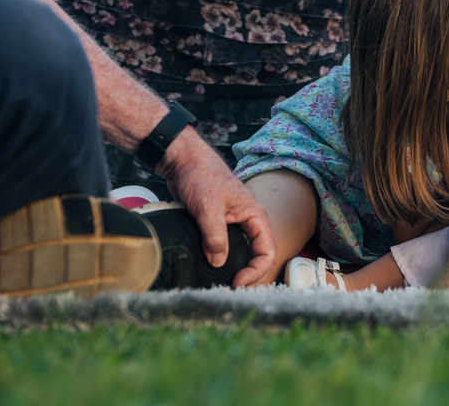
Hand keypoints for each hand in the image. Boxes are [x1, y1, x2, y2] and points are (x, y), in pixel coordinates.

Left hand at [161, 133, 276, 287]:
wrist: (181, 160)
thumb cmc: (200, 175)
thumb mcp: (208, 207)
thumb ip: (215, 236)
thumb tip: (219, 263)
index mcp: (254, 215)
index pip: (267, 251)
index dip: (255, 271)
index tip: (236, 282)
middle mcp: (246, 221)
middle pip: (256, 254)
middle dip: (247, 274)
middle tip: (231, 289)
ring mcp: (231, 223)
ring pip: (239, 252)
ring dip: (233, 267)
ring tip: (221, 282)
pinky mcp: (216, 224)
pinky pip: (223, 246)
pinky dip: (219, 259)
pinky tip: (209, 268)